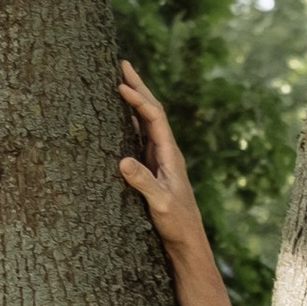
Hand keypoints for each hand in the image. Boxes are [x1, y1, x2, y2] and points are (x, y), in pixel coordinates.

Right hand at [116, 59, 207, 263]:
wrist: (187, 242)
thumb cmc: (177, 224)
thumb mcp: (160, 205)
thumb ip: (143, 183)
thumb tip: (122, 161)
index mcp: (171, 155)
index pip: (154, 118)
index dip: (138, 100)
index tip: (120, 85)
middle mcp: (166, 152)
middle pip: (151, 112)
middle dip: (138, 87)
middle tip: (122, 64)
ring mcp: (160, 160)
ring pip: (145, 122)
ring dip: (134, 101)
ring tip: (119, 82)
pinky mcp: (152, 169)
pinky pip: (139, 138)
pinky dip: (129, 122)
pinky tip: (119, 118)